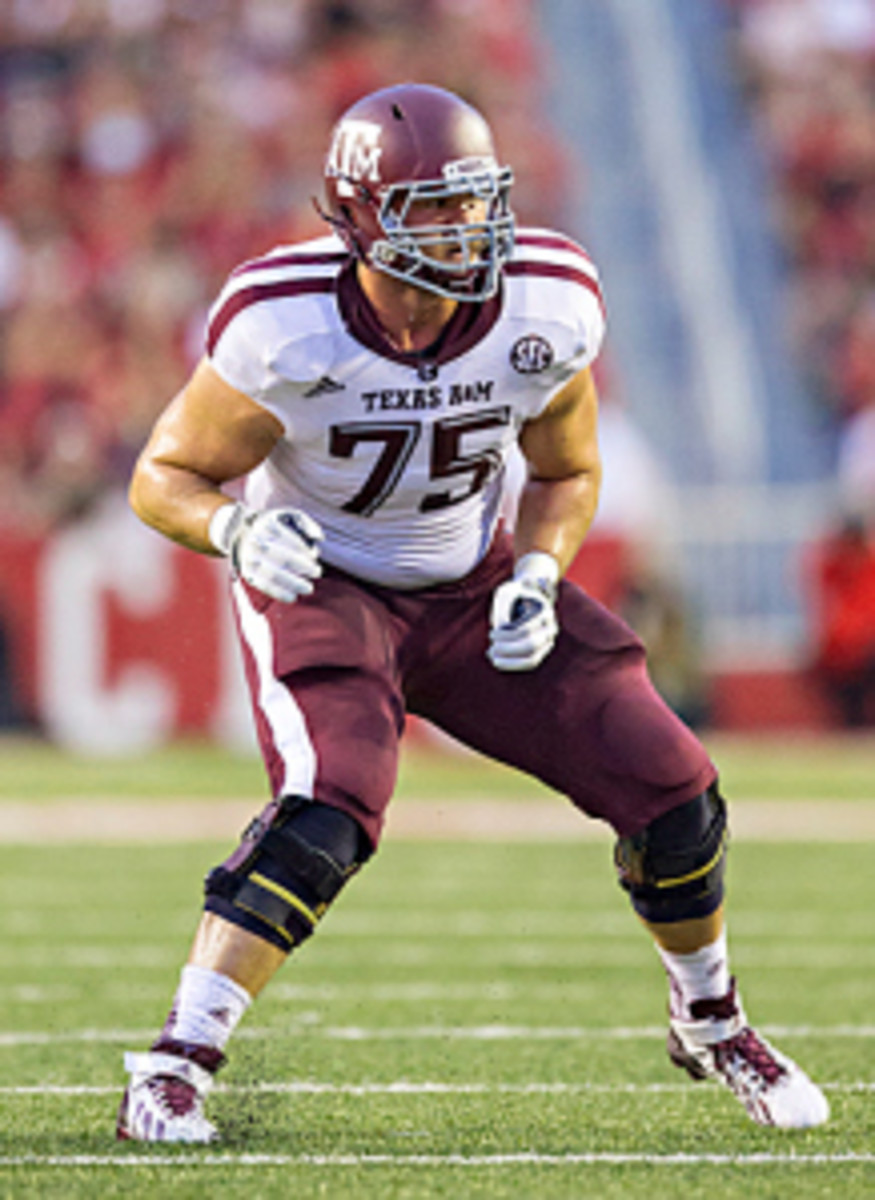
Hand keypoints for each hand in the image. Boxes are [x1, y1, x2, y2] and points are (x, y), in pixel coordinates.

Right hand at [210, 503, 322, 603]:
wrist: (244, 536)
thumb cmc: (275, 528)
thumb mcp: (289, 517)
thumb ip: (307, 524)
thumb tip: (320, 538)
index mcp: (266, 526)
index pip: (289, 540)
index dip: (304, 549)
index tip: (314, 555)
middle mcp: (255, 542)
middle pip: (283, 557)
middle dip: (303, 566)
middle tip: (317, 572)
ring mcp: (250, 559)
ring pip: (273, 574)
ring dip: (293, 583)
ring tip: (308, 588)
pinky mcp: (248, 573)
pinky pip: (264, 586)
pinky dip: (279, 593)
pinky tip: (293, 597)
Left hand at [488, 551, 559, 671]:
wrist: (526, 598)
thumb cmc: (514, 595)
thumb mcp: (506, 594)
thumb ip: (503, 610)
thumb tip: (502, 630)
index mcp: (544, 611)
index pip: (526, 630)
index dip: (506, 635)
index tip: (491, 633)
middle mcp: (550, 628)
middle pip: (531, 646)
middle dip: (508, 649)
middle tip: (491, 648)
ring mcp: (548, 641)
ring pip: (532, 660)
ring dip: (510, 662)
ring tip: (493, 658)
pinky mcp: (541, 652)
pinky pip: (530, 663)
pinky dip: (514, 665)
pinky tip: (498, 661)